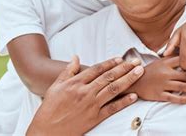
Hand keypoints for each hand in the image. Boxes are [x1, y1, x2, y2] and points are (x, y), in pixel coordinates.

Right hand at [27, 56, 143, 135]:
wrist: (46, 131)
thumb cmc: (49, 109)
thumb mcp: (56, 86)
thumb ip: (68, 71)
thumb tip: (76, 57)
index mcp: (75, 83)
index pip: (97, 69)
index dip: (110, 63)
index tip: (120, 58)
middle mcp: (85, 92)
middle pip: (109, 77)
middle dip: (124, 68)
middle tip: (136, 62)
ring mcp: (91, 105)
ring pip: (113, 89)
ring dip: (128, 79)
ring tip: (139, 72)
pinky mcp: (94, 118)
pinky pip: (112, 108)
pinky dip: (124, 102)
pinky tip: (134, 96)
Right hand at [128, 56, 185, 103]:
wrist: (133, 81)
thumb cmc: (148, 71)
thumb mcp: (159, 62)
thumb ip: (171, 59)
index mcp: (165, 63)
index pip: (183, 61)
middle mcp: (165, 73)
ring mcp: (162, 84)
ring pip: (182, 87)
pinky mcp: (158, 94)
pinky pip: (172, 97)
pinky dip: (181, 99)